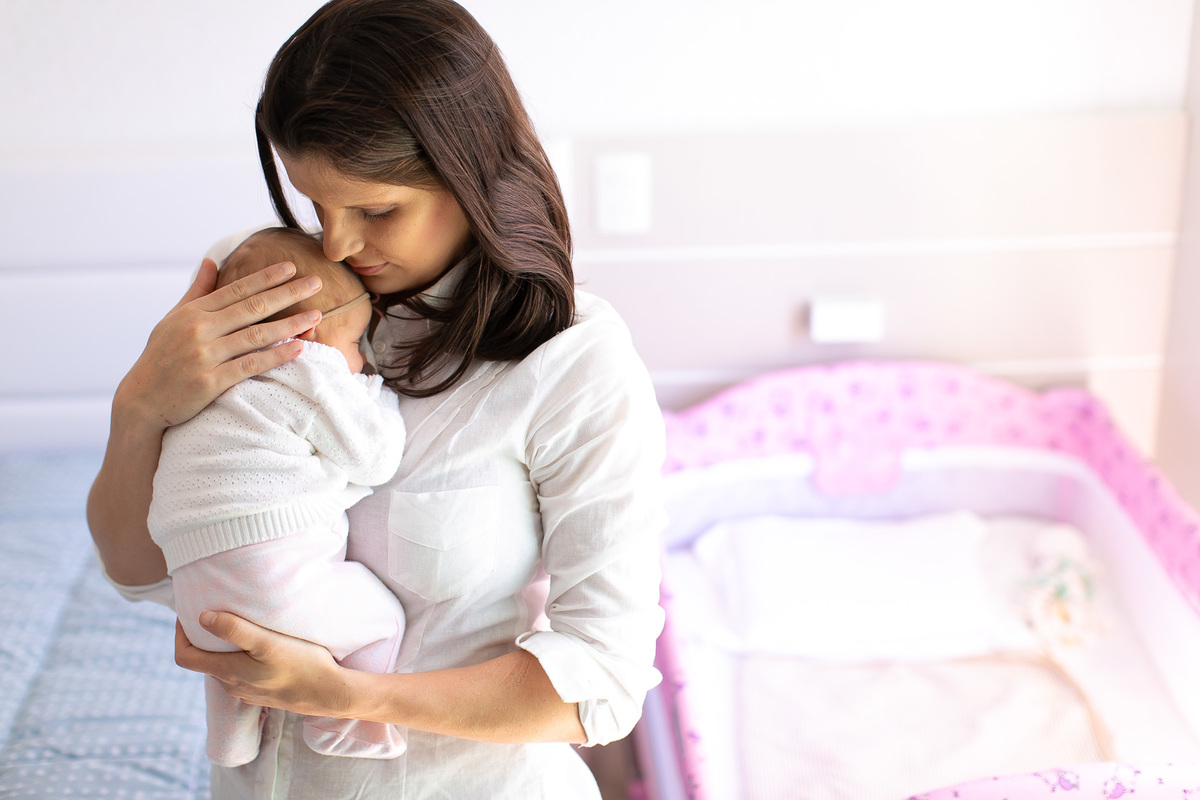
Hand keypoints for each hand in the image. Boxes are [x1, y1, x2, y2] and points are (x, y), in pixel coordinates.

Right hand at [116, 258, 323, 429]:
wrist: (141, 401)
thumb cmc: (161, 357)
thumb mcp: (173, 320)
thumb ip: (197, 292)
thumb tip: (212, 261)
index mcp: (193, 313)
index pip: (236, 290)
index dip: (266, 278)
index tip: (291, 267)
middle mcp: (199, 330)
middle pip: (252, 307)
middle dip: (287, 294)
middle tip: (316, 282)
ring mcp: (204, 356)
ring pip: (256, 335)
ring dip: (290, 325)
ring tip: (315, 316)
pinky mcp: (210, 382)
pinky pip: (250, 365)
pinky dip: (275, 356)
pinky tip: (298, 349)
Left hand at [175, 611, 352, 718]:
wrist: (329, 693)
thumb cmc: (301, 664)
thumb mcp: (268, 642)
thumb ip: (235, 630)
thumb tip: (202, 618)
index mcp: (227, 672)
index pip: (185, 657)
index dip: (180, 635)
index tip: (188, 613)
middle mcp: (232, 686)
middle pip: (204, 661)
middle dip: (204, 638)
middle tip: (216, 612)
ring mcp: (248, 692)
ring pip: (224, 667)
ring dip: (224, 648)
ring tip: (240, 626)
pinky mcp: (263, 693)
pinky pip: (242, 675)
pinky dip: (241, 659)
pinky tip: (260, 648)